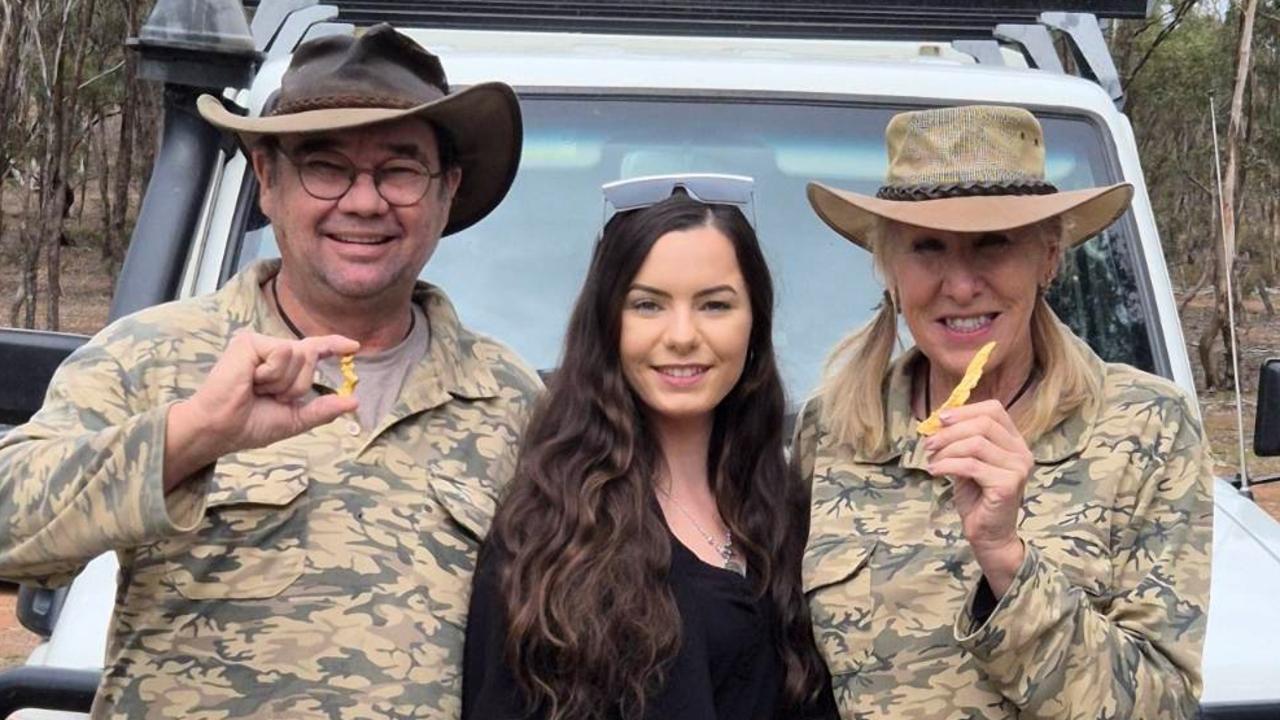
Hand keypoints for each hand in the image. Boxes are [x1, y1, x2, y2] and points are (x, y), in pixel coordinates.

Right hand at [163, 332, 359, 489]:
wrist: (221, 430)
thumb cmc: (250, 425)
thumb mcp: (295, 419)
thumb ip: (323, 409)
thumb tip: (355, 402)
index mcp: (281, 366)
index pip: (313, 350)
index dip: (334, 345)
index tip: (355, 347)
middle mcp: (271, 350)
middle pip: (311, 355)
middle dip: (297, 385)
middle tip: (270, 397)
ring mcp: (259, 343)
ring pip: (299, 354)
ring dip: (283, 382)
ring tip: (258, 390)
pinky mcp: (248, 342)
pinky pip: (282, 353)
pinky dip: (273, 374)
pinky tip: (251, 381)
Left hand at [923, 400, 1033, 596]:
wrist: (988, 534)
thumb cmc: (977, 497)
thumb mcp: (966, 461)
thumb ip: (960, 440)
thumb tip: (937, 421)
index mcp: (1015, 442)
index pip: (994, 410)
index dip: (965, 411)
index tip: (940, 419)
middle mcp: (1022, 452)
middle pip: (984, 424)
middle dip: (950, 431)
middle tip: (929, 443)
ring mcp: (1018, 468)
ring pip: (976, 444)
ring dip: (946, 449)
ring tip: (932, 460)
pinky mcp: (1007, 485)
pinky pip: (971, 465)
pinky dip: (947, 465)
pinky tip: (935, 471)